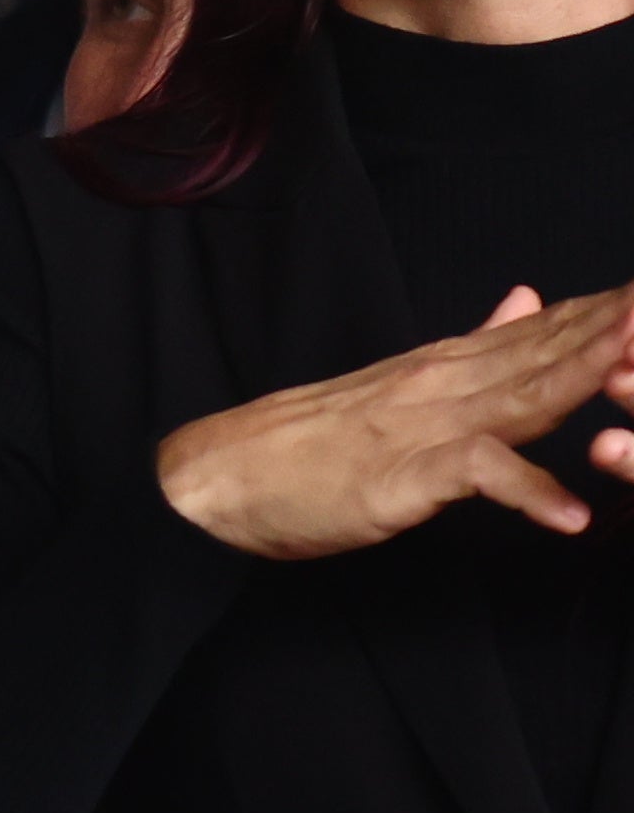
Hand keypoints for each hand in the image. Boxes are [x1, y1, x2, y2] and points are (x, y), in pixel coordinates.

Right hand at [155, 280, 633, 559]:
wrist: (219, 476)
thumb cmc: (306, 443)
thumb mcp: (400, 381)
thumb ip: (475, 342)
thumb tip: (529, 296)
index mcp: (446, 363)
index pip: (547, 327)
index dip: (609, 310)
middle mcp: (442, 383)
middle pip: (550, 353)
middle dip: (616, 331)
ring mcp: (423, 427)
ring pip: (524, 398)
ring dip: (588, 381)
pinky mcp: (401, 477)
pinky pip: (475, 479)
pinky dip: (526, 494)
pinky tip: (569, 515)